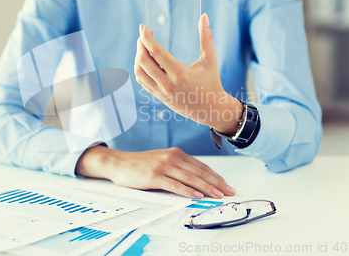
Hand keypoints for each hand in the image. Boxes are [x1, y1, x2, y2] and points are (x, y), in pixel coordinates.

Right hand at [75, 146, 235, 198]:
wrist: (119, 163)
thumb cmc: (140, 164)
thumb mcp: (162, 161)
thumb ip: (177, 167)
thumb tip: (196, 180)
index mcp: (176, 153)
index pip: (201, 166)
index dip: (215, 176)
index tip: (226, 184)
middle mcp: (172, 157)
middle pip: (199, 172)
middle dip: (216, 182)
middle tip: (229, 191)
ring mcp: (163, 166)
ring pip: (190, 178)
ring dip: (207, 187)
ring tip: (218, 195)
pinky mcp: (154, 175)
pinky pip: (175, 185)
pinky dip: (188, 191)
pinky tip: (197, 195)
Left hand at [134, 14, 242, 134]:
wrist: (210, 109)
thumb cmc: (211, 82)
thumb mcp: (210, 60)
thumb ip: (207, 37)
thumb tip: (204, 16)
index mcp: (180, 73)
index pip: (156, 52)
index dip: (147, 38)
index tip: (143, 26)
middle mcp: (167, 84)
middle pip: (144, 61)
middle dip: (140, 44)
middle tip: (144, 33)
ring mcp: (161, 92)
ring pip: (140, 72)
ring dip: (138, 56)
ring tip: (144, 45)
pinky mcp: (159, 96)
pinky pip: (142, 81)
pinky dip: (140, 68)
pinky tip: (144, 59)